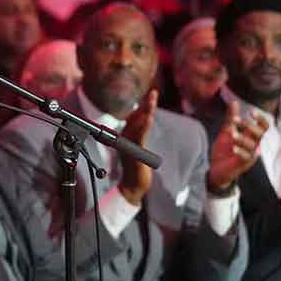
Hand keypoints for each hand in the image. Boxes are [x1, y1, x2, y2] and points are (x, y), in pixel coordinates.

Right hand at [117, 90, 158, 204]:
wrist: (132, 187)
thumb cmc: (136, 170)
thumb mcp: (138, 150)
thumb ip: (139, 137)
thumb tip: (144, 125)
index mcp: (127, 137)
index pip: (136, 118)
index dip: (145, 106)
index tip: (152, 95)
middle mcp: (126, 139)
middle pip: (136, 118)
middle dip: (146, 105)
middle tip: (154, 93)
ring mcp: (129, 146)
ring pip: (138, 125)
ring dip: (145, 112)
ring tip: (152, 101)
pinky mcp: (134, 153)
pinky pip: (139, 138)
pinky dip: (143, 127)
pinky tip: (149, 119)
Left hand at [207, 100, 269, 191]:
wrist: (215, 169)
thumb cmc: (224, 150)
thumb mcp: (226, 132)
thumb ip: (231, 118)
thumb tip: (234, 102)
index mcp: (251, 137)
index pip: (263, 126)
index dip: (260, 119)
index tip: (251, 111)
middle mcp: (254, 145)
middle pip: (260, 134)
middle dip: (249, 126)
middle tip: (236, 120)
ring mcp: (250, 155)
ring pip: (253, 145)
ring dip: (243, 138)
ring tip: (231, 134)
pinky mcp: (244, 164)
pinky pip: (247, 157)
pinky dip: (241, 152)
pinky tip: (234, 148)